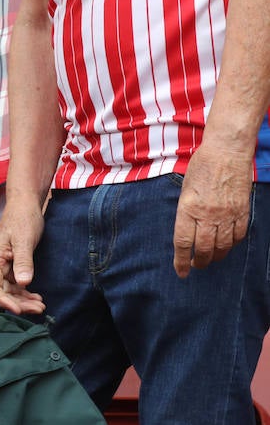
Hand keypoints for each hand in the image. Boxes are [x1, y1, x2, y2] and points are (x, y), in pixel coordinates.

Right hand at [0, 199, 47, 314]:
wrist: (26, 204)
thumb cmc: (22, 218)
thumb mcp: (24, 239)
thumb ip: (23, 261)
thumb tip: (23, 283)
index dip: (3, 300)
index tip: (19, 310)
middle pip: (1, 291)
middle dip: (17, 303)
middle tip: (38, 309)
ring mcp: (4, 265)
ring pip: (9, 290)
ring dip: (23, 300)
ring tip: (40, 306)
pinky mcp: (13, 264)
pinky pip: (16, 284)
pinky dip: (25, 292)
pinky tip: (37, 297)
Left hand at [173, 141, 253, 277]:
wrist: (227, 152)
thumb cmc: (201, 167)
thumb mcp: (185, 189)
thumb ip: (186, 211)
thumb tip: (186, 231)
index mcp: (189, 209)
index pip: (183, 242)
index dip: (181, 260)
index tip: (181, 271)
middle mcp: (208, 215)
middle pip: (204, 248)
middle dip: (199, 262)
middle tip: (195, 266)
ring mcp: (228, 215)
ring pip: (222, 246)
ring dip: (215, 256)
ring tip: (209, 259)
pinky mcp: (242, 212)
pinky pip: (238, 236)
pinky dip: (231, 244)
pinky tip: (226, 245)